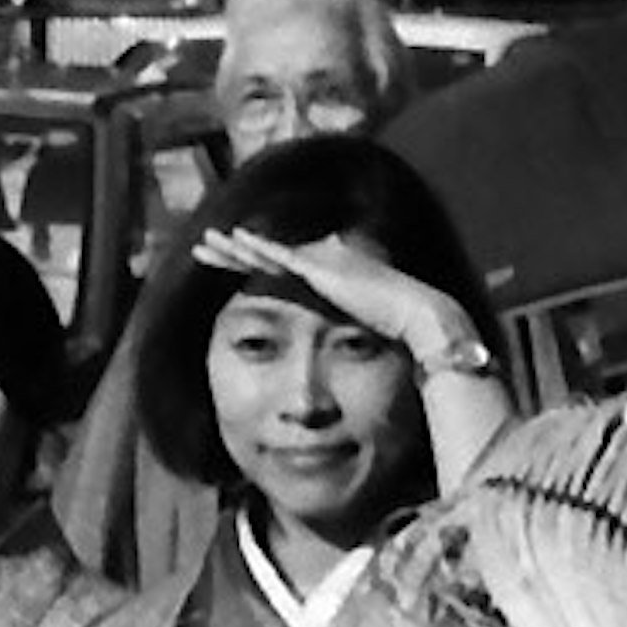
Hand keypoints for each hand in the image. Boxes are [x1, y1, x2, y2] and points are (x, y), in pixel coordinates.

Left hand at [197, 225, 497, 386]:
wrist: (421, 323)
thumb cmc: (400, 345)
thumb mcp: (362, 348)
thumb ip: (345, 354)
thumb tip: (337, 387)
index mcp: (329, 286)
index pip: (281, 276)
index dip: (252, 270)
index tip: (229, 269)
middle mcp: (323, 269)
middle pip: (267, 258)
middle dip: (234, 252)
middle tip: (205, 247)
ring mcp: (323, 265)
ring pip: (266, 253)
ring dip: (234, 247)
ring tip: (205, 242)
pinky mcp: (323, 269)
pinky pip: (280, 257)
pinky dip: (255, 247)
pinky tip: (232, 239)